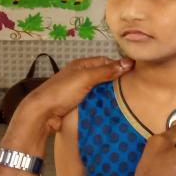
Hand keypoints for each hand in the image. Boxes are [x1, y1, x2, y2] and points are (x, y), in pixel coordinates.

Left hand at [12, 56, 131, 134]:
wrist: (43, 113)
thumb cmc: (61, 91)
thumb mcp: (85, 77)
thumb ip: (106, 71)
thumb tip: (127, 63)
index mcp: (81, 65)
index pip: (104, 61)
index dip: (118, 66)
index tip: (133, 72)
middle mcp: (80, 76)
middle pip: (102, 76)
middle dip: (115, 81)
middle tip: (132, 88)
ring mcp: (78, 91)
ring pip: (99, 91)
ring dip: (109, 95)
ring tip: (125, 100)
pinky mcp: (77, 105)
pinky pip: (94, 102)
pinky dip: (102, 105)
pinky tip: (111, 109)